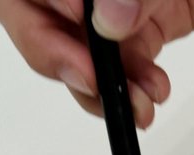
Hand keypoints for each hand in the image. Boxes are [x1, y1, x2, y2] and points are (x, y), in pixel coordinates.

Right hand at [0, 0, 193, 126]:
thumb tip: (106, 21)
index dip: (42, 21)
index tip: (83, 49)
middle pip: (39, 20)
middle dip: (65, 61)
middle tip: (96, 88)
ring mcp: (115, 0)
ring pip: (81, 51)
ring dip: (105, 88)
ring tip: (142, 105)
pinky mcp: (145, 23)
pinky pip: (121, 64)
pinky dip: (132, 88)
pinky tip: (154, 94)